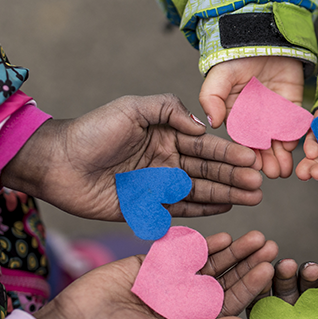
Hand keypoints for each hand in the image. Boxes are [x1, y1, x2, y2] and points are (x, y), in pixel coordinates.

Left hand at [1, 94, 262, 220]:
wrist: (57, 163)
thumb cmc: (92, 131)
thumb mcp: (132, 108)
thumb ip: (168, 110)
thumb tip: (202, 126)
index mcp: (166, 135)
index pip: (204, 145)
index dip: (229, 152)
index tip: (252, 159)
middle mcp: (167, 160)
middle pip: (208, 170)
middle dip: (235, 176)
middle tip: (259, 185)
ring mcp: (159, 185)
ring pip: (200, 190)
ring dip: (227, 194)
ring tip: (252, 198)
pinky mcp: (148, 208)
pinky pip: (181, 210)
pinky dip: (203, 210)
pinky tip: (225, 208)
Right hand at [34, 230, 276, 318]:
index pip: (230, 303)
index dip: (251, 285)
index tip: (270, 268)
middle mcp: (186, 303)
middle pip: (225, 279)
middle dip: (247, 263)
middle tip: (270, 245)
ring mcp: (170, 283)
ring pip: (207, 263)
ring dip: (231, 250)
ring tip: (254, 237)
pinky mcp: (151, 264)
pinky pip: (180, 252)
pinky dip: (199, 244)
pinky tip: (220, 237)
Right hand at [200, 56, 304, 178]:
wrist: (263, 38)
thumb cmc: (236, 58)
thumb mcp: (219, 76)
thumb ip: (211, 97)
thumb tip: (211, 122)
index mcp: (238, 118)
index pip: (243, 142)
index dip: (248, 155)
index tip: (252, 167)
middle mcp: (257, 121)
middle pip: (264, 146)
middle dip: (268, 161)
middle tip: (273, 174)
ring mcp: (276, 115)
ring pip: (281, 141)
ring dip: (283, 156)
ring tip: (286, 169)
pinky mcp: (294, 107)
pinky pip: (298, 124)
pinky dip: (298, 136)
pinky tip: (298, 147)